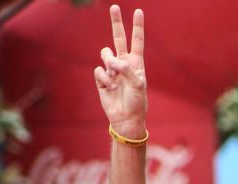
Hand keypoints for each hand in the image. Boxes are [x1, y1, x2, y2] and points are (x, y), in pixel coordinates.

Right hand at [94, 5, 146, 136]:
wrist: (126, 118)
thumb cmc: (137, 102)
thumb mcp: (139, 85)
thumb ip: (128, 71)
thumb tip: (114, 62)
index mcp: (136, 63)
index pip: (137, 41)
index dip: (137, 26)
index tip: (139, 11)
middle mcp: (123, 63)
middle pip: (118, 38)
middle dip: (116, 23)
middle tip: (115, 7)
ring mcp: (111, 70)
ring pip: (105, 54)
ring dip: (109, 61)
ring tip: (115, 75)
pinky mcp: (101, 79)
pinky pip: (99, 71)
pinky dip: (105, 79)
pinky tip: (111, 88)